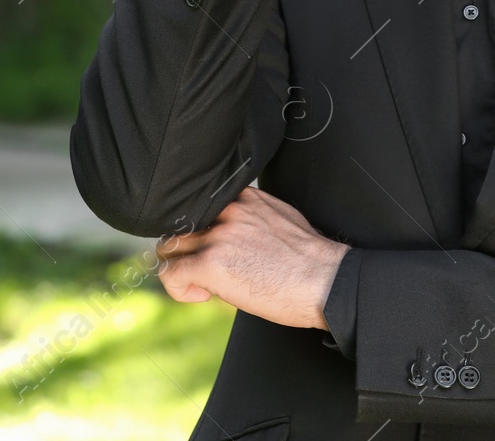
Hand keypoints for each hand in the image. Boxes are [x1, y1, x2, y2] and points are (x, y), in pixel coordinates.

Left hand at [155, 187, 349, 329]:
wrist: (325, 280)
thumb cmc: (310, 260)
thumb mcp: (281, 219)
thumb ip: (251, 219)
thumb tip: (236, 236)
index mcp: (245, 198)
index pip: (200, 207)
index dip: (201, 232)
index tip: (214, 250)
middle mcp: (228, 211)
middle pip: (181, 225)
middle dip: (187, 250)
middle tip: (206, 271)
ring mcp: (218, 236)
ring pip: (169, 248)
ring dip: (180, 267)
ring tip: (204, 284)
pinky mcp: (210, 264)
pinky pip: (170, 274)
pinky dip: (179, 289)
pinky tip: (203, 295)